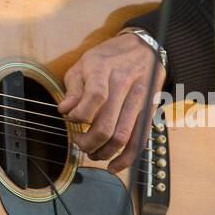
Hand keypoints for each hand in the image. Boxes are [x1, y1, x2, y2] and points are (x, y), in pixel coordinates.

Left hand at [56, 32, 166, 173]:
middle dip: (89, 142)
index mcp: (104, 69)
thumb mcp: (84, 63)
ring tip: (92, 153)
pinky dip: (127, 159)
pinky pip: (140, 140)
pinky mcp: (149, 111)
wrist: (143, 48)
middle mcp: (125, 84)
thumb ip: (73, 88)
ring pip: (123, 137)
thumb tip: (65, 111)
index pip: (95, 97)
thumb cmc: (108, 57)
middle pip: (107, 124)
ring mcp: (139, 99)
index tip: (72, 119)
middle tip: (79, 143)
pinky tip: (113, 166)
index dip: (80, 115)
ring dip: (104, 152)